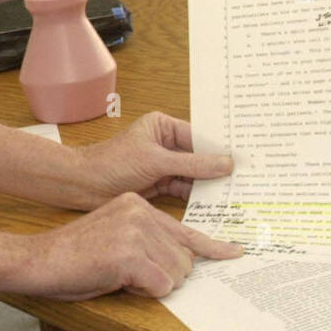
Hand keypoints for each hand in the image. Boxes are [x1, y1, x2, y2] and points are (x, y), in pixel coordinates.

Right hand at [24, 192, 242, 300]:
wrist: (39, 259)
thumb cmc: (73, 255)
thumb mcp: (114, 236)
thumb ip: (147, 240)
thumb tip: (181, 264)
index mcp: (138, 205)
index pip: (186, 230)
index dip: (212, 247)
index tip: (234, 253)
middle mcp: (141, 212)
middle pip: (185, 260)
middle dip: (163, 276)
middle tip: (129, 274)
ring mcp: (136, 231)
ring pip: (176, 275)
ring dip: (152, 285)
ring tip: (119, 275)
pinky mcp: (130, 254)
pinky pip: (160, 286)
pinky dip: (143, 292)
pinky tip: (118, 281)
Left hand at [77, 111, 232, 205]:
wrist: (83, 186)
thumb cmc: (111, 163)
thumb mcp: (156, 161)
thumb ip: (192, 164)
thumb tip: (226, 164)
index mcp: (163, 126)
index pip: (200, 136)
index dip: (221, 148)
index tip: (246, 158)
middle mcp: (165, 143)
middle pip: (200, 157)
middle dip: (219, 169)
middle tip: (248, 178)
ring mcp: (162, 165)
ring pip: (194, 175)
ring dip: (210, 185)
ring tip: (238, 193)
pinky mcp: (158, 184)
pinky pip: (184, 190)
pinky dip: (197, 197)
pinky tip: (216, 203)